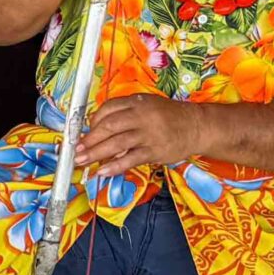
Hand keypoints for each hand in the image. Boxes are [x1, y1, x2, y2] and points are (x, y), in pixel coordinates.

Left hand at [73, 95, 204, 173]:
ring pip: (117, 143)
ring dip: (96, 153)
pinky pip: (131, 159)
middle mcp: (141, 116)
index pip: (107, 109)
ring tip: (82, 161)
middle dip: (89, 139)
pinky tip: (103, 171)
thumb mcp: (146, 106)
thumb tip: (97, 130)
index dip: (92, 122)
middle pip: (108, 126)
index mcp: (136, 103)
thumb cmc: (168, 117)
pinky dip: (115, 166)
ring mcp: (148, 134)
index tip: (83, 133)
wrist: (197, 126)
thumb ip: (124, 114)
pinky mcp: (155, 150)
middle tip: (76, 150)